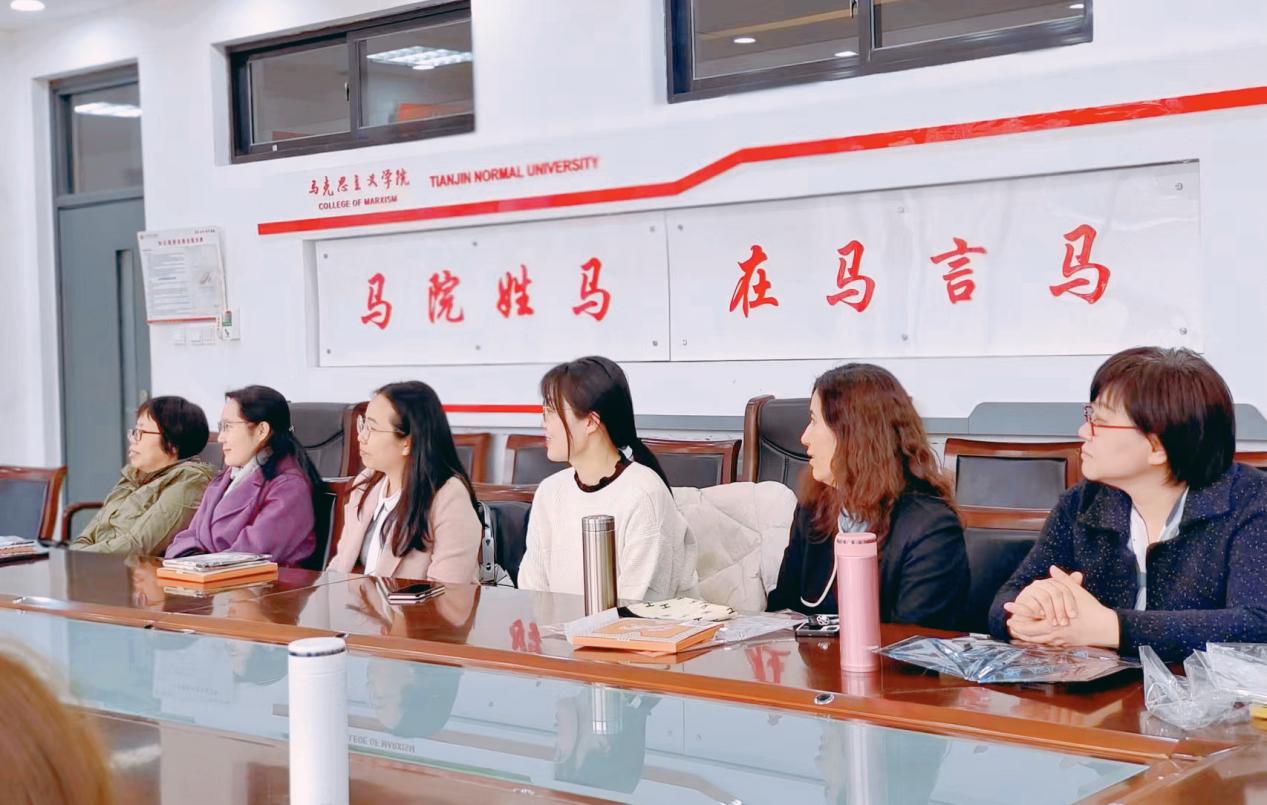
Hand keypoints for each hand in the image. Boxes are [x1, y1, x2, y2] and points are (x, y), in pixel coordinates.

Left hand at [1005, 567, 1119, 647]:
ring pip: (1037, 642)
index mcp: (1054, 623)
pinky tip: (1034, 636)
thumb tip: (1052, 568)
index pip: (1028, 623)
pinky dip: (1037, 641)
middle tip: (1010, 623)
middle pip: (1029, 636)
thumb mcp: (1077, 593)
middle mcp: (1055, 635)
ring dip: (1026, 636)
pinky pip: (1047, 645)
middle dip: (1018, 629)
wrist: (1107, 628)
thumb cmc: (1091, 609)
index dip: (1017, 616)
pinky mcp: (1066, 645)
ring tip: (1017, 630)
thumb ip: (1063, 580)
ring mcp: (1060, 642)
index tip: (1009, 610)